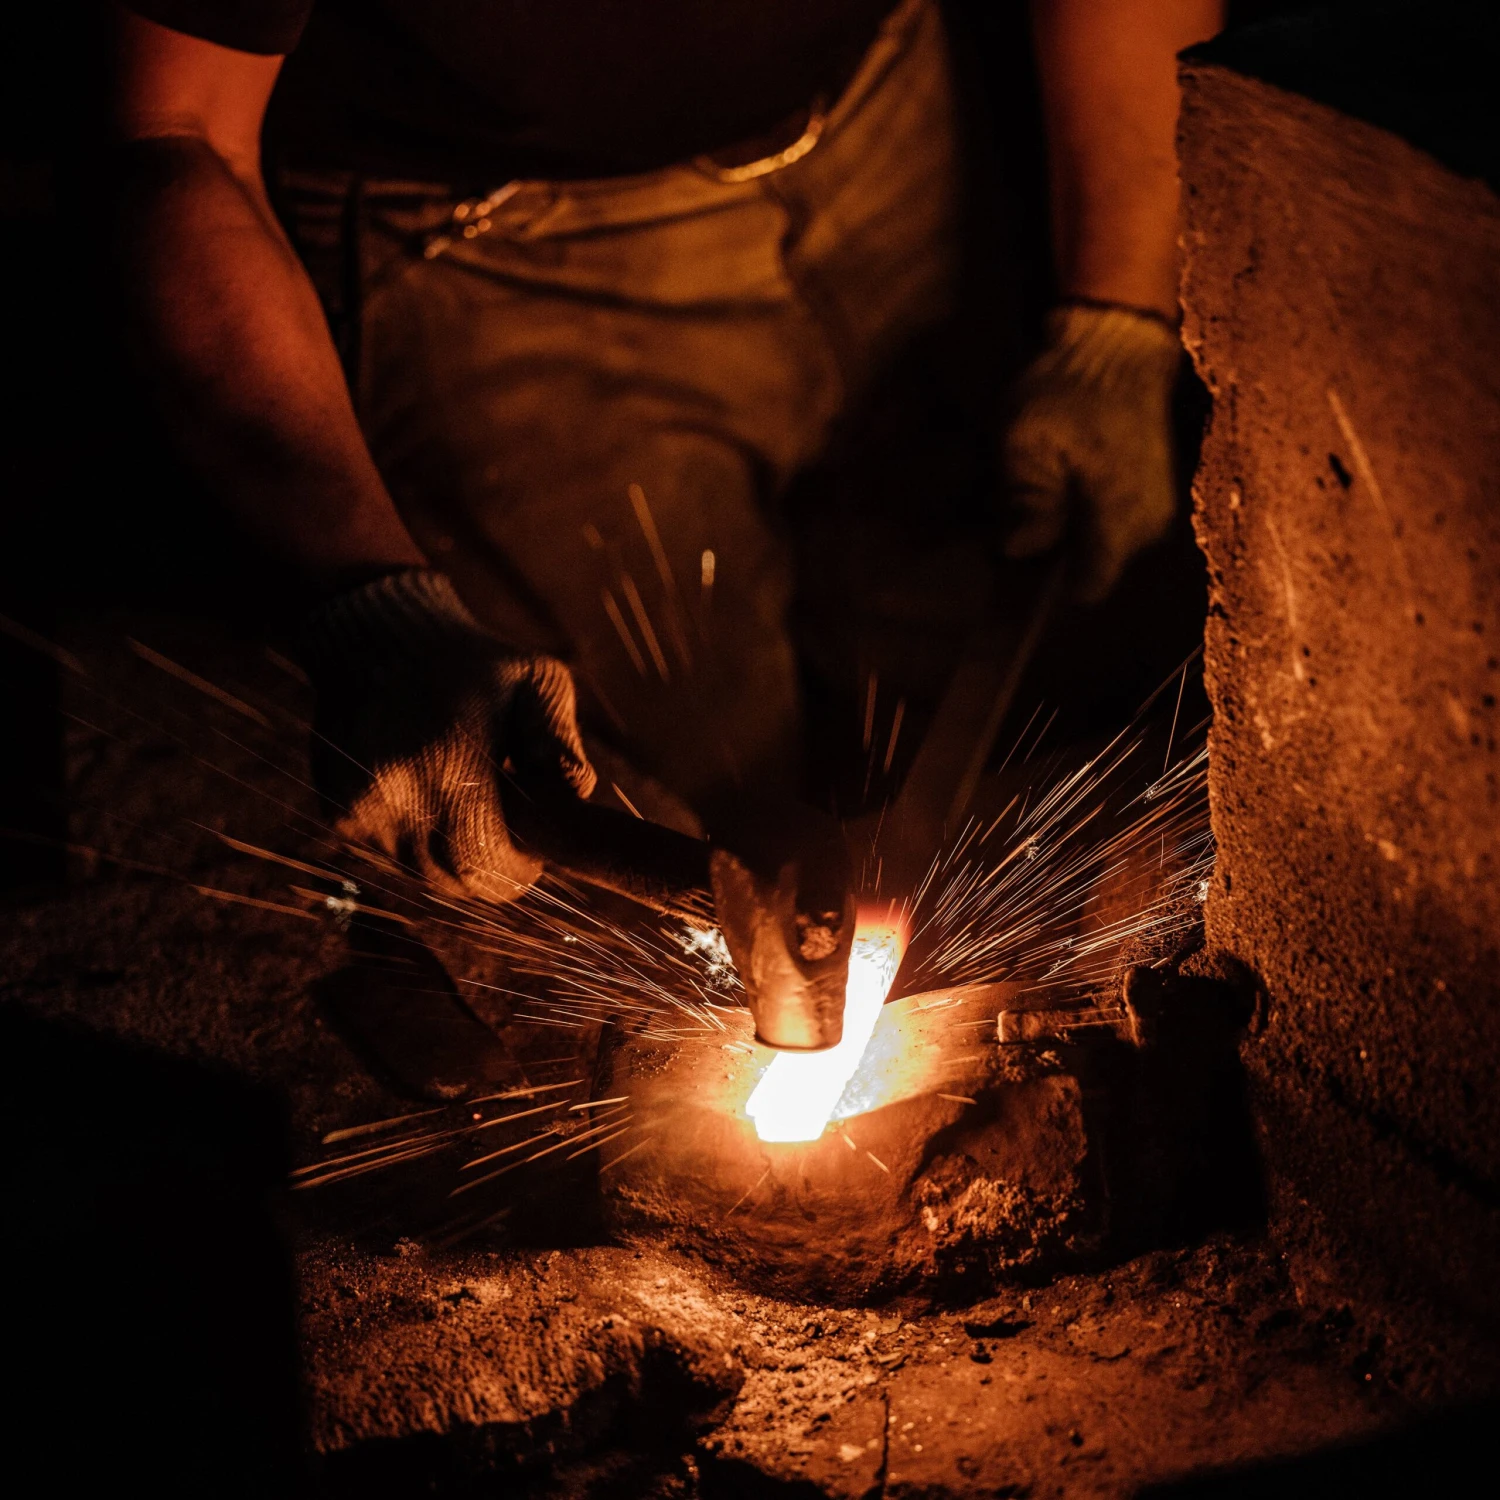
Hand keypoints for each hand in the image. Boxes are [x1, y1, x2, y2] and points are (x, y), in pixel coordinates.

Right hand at [300, 570, 595, 902]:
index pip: (484, 862)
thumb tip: (574, 795)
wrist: (377, 637)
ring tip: (466, 800)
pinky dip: (417, 838)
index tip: (534, 856)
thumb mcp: (537, 681)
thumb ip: (560, 741)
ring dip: (451, 854)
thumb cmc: (472, 661)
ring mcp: (358, 808)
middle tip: (510, 837)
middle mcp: (394, 792)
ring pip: (421, 872)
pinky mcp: (338, 814)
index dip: (517, 871)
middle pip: (453, 880)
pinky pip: (391, 855)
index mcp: (447, 759)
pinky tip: (426, 792)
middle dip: (489, 870)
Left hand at [1001, 302, 1181, 601]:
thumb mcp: (1027, 443)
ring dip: (1060, 530)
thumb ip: (1027, 503)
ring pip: (1094, 547)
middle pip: (1085, 570)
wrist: (1118, 346)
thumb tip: (1017, 552)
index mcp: (1120, 520)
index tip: (1018, 563)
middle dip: (1047, 552)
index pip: (1086, 589)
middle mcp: (1146, 527)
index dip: (1045, 588)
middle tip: (1014, 510)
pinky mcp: (1149, 498)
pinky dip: (1078, 512)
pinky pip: (1106, 525)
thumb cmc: (1069, 390)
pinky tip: (1059, 479)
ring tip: (1035, 487)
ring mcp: (1153, 513)